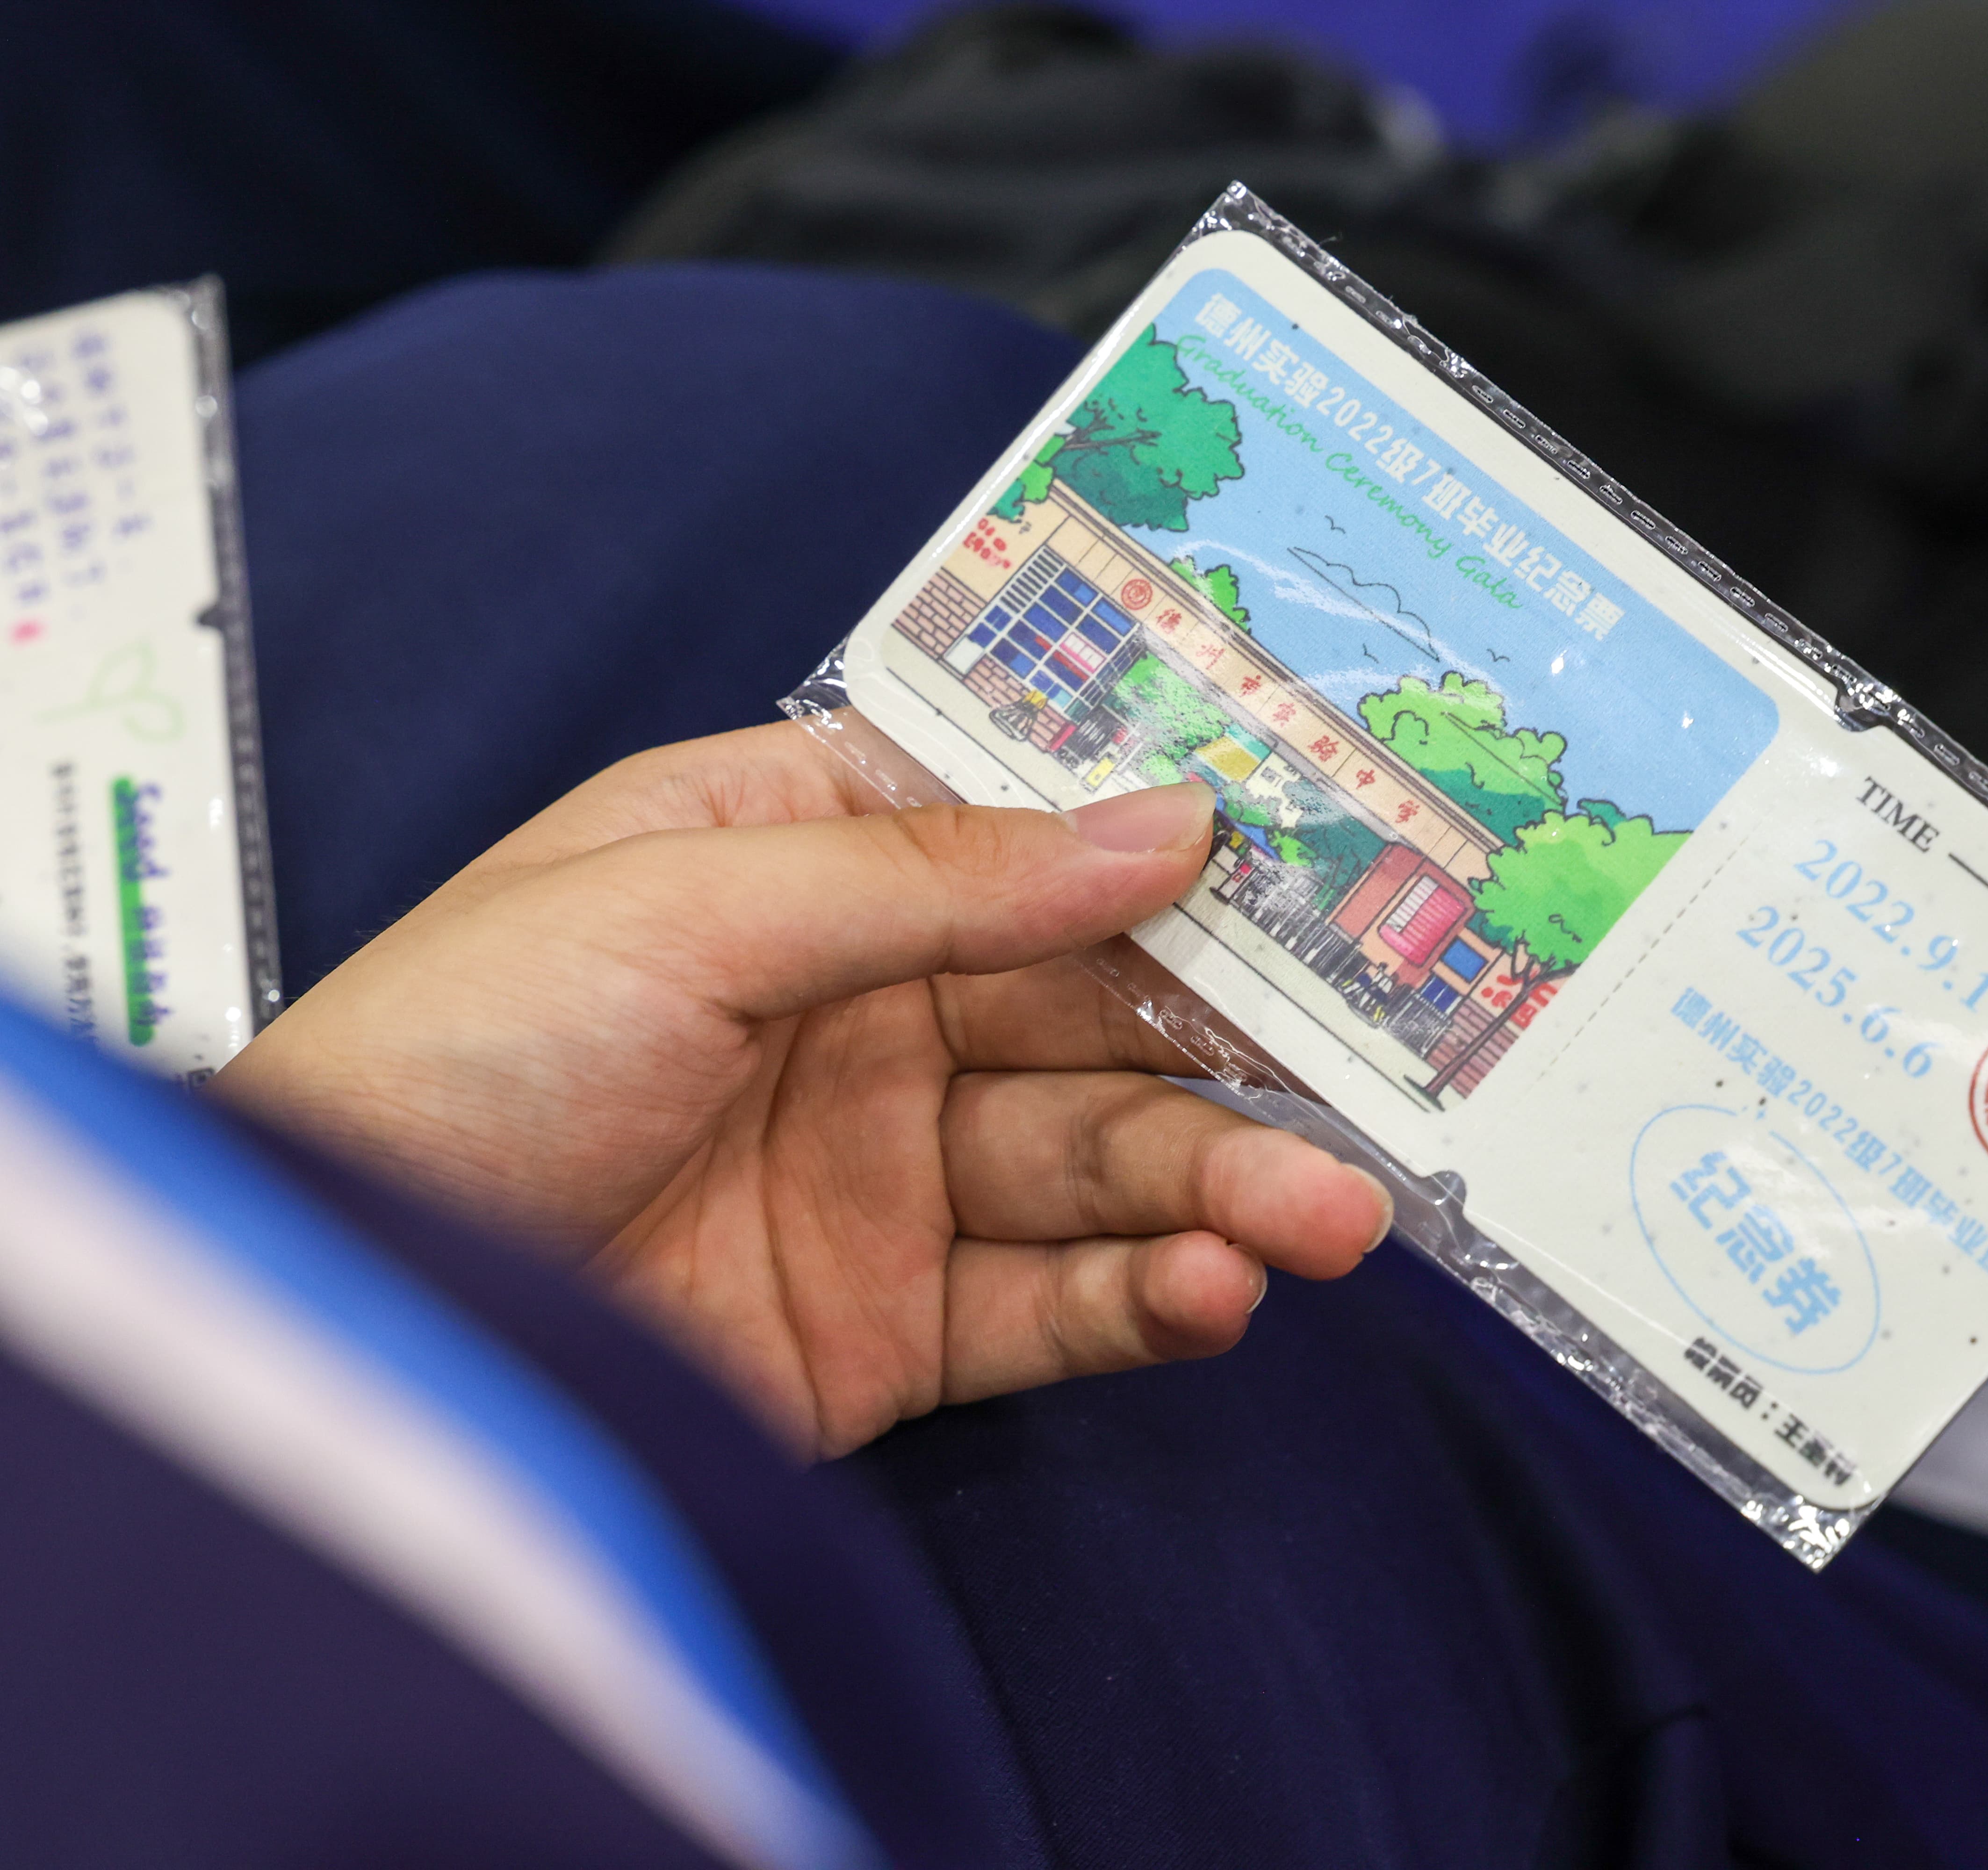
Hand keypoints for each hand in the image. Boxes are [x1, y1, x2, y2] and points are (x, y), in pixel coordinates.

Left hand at [213, 721, 1391, 1456]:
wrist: (346, 1319)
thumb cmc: (450, 1057)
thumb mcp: (685, 907)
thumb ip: (938, 875)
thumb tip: (1163, 819)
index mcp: (796, 868)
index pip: (1026, 847)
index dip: (1169, 864)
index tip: (1317, 883)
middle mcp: (858, 1013)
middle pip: (1093, 1018)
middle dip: (1230, 1057)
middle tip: (1363, 1096)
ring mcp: (880, 1176)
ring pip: (1098, 1165)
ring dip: (1220, 1186)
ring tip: (1324, 1221)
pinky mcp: (886, 1327)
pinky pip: (1050, 1304)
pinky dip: (1144, 1300)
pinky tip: (1210, 1291)